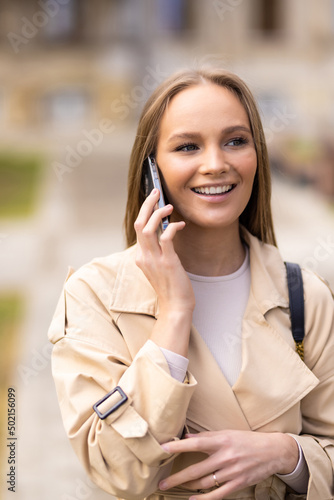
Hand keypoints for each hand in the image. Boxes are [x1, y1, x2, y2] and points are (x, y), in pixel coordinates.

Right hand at [134, 189, 194, 355]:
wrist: (176, 308)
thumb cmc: (171, 288)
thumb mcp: (160, 268)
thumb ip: (158, 252)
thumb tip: (165, 234)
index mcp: (141, 257)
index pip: (138, 228)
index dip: (145, 212)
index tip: (152, 200)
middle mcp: (143, 257)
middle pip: (139, 224)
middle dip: (146, 205)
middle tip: (155, 192)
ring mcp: (154, 260)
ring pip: (148, 228)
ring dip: (157, 213)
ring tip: (168, 206)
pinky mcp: (167, 262)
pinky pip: (166, 238)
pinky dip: (172, 227)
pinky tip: (180, 225)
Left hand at [159, 430, 298, 498]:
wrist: (273, 451)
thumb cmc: (248, 440)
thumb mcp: (227, 433)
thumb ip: (207, 436)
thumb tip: (187, 437)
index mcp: (221, 441)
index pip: (194, 443)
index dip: (177, 446)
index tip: (162, 449)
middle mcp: (224, 457)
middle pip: (195, 470)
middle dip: (177, 477)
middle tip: (162, 482)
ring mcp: (231, 472)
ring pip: (203, 483)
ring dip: (187, 486)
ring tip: (174, 487)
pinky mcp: (238, 484)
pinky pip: (217, 494)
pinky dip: (203, 499)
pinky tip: (192, 499)